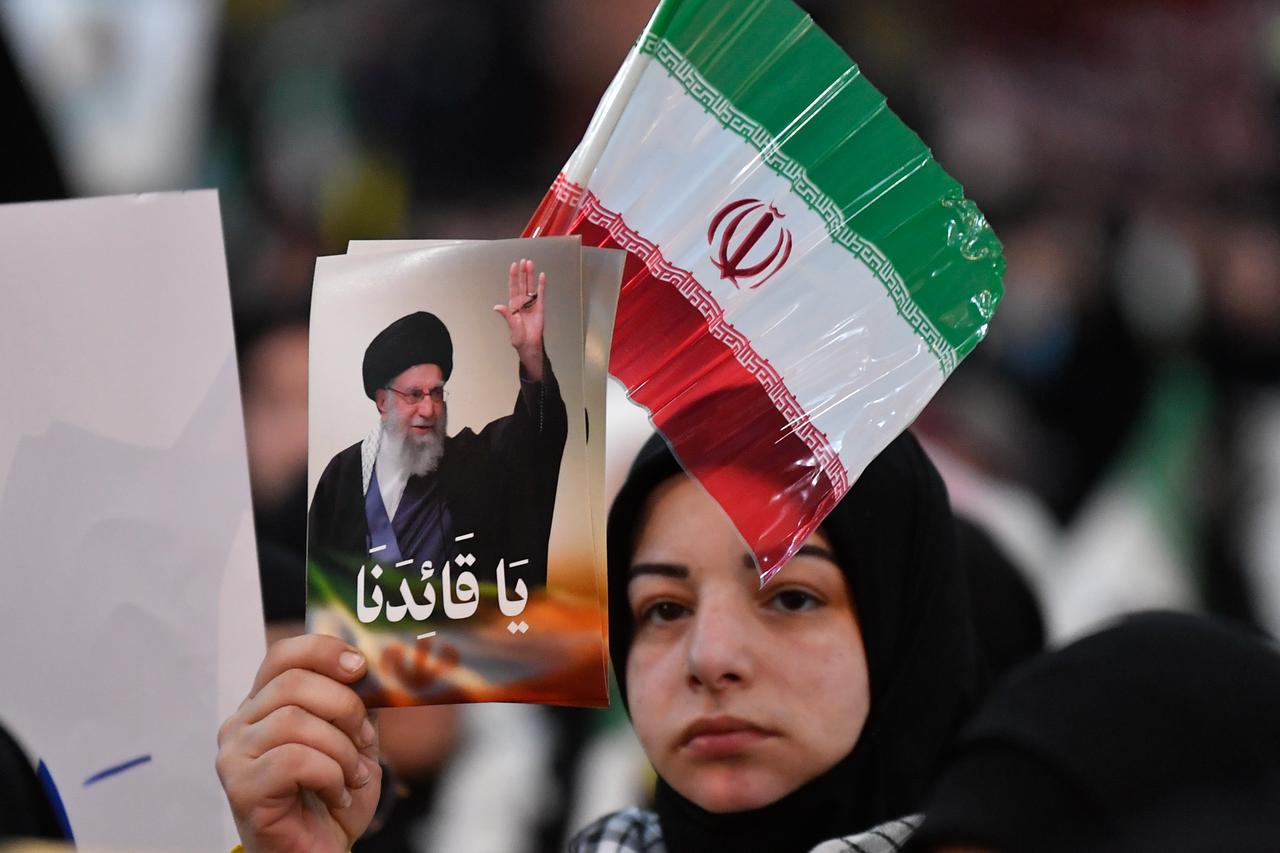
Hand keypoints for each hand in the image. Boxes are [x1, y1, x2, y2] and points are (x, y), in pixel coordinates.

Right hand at [216, 635, 381, 852]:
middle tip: (364, 741)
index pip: (283, 654)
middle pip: (294, 684)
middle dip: (345, 708)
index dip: (324, 651)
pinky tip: (337, 794)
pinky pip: (294, 760)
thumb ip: (358, 701)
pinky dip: (330, 776)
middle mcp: (240, 724)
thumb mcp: (355, 739)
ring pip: (295, 721)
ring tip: (352, 777)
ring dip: (341, 750)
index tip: (361, 667)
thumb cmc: (333, 796)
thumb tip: (377, 666)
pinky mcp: (241, 788)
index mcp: (264, 704)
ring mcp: (235, 756)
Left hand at [493, 257, 545, 380]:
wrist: (529, 345)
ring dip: (531, 275)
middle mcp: (522, 302)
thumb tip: (497, 307)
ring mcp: (531, 304)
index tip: (514, 266)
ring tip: (531, 264)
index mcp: (513, 305)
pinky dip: (541, 285)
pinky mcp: (540, 308)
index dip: (514, 276)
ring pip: (531, 286)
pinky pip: (541, 294)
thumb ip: (506, 315)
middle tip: (524, 261)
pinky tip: (542, 276)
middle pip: (522, 284)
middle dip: (523, 272)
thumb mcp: (511, 326)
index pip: (513, 287)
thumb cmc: (519, 337)